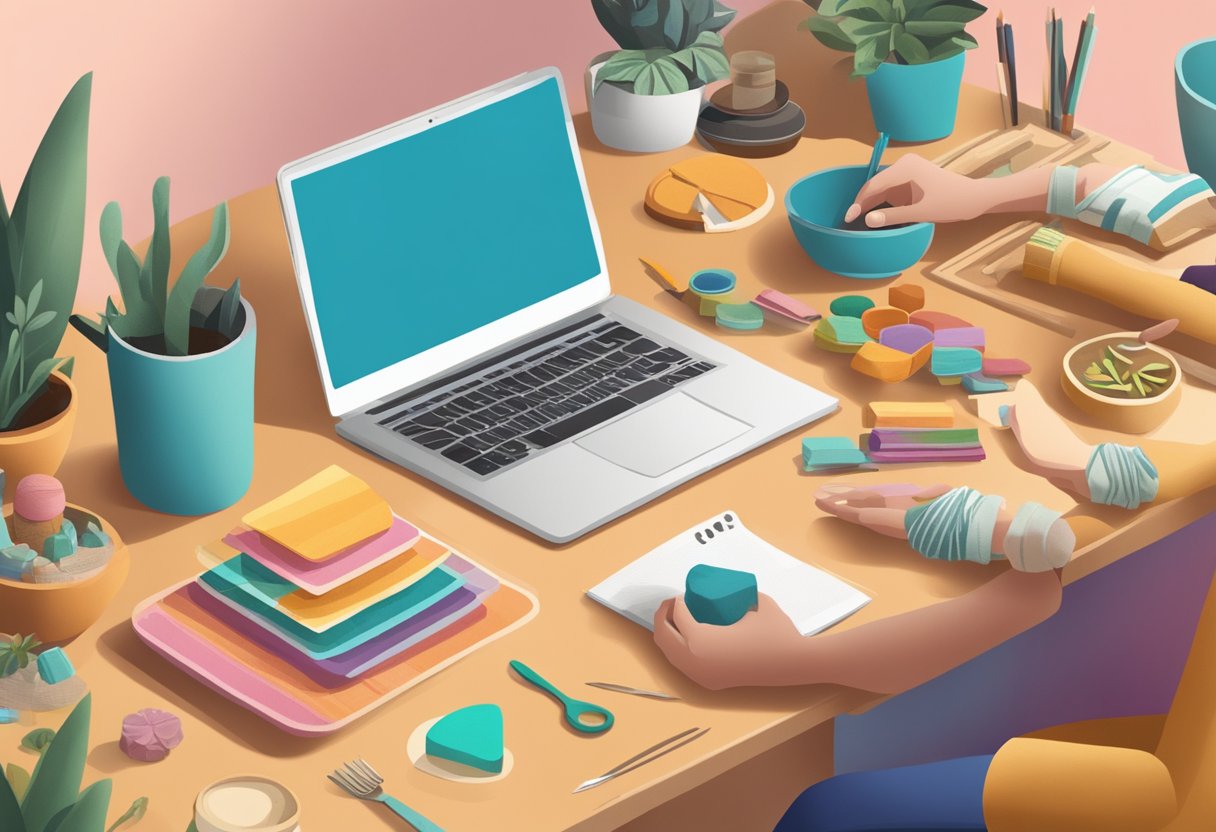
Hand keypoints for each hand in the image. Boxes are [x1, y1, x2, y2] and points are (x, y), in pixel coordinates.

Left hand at [653, 594, 809, 689]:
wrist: (792, 664)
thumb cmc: (774, 632)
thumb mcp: (754, 603)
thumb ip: (739, 593)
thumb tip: (728, 587)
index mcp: (701, 640)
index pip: (678, 617)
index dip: (675, 602)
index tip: (683, 594)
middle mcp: (695, 661)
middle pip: (664, 636)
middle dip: (663, 616)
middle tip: (672, 603)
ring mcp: (700, 675)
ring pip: (669, 654)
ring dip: (667, 633)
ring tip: (676, 618)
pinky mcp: (709, 683)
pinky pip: (682, 665)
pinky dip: (676, 649)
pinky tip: (685, 638)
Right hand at [844, 153, 989, 227]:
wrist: (974, 198)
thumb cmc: (952, 202)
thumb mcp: (921, 212)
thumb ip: (892, 216)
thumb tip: (868, 220)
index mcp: (905, 167)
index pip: (874, 185)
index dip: (859, 203)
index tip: (849, 219)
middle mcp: (904, 165)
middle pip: (876, 185)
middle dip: (863, 203)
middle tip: (850, 222)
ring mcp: (908, 171)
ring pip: (882, 188)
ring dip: (872, 203)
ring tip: (859, 220)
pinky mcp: (911, 178)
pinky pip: (891, 190)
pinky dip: (883, 202)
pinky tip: (875, 214)